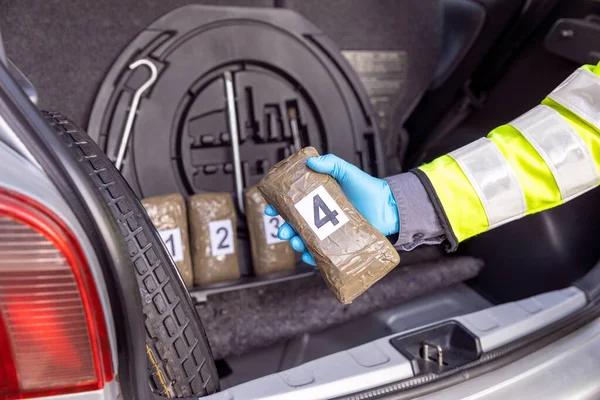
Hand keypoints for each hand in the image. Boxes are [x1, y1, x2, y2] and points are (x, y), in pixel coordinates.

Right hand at [264, 154, 398, 265]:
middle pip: (295, 224)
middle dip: (285, 229)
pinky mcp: (338, 245)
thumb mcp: (348, 172)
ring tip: (296, 243)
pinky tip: (309, 256)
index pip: (292, 203)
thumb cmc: (370, 190)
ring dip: (296, 243)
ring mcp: (329, 231)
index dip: (278, 206)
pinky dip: (312, 257)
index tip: (269, 207)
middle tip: (284, 230)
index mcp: (318, 198)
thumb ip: (332, 164)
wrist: (390, 208)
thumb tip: (311, 162)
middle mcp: (321, 216)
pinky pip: (321, 254)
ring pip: (305, 240)